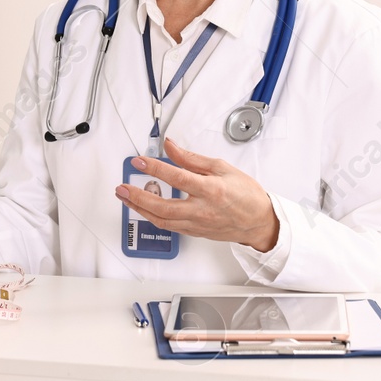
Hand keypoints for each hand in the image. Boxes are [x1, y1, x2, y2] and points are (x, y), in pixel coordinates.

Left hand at [114, 137, 280, 250]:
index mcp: (212, 191)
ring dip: (139, 208)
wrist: (258, 222)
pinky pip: (168, 226)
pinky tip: (142, 208)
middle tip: (121, 188)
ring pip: (161, 220)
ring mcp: (197, 224)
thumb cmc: (245, 195)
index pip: (178, 178)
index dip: (156, 169)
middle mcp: (202, 210)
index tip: (139, 162)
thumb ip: (192, 159)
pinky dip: (152, 217)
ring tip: (125, 197)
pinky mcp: (194, 232)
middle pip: (163, 206)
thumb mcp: (222, 168)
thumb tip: (171, 147)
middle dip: (138, 197)